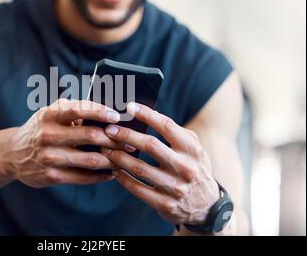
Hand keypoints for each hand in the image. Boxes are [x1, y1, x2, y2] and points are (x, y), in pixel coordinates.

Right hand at [7, 99, 123, 187]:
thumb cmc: (41, 128)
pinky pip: (82, 177)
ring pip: (90, 159)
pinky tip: (111, 173)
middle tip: (130, 142)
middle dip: (114, 139)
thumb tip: (110, 113)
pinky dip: (101, 176)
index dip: (100, 112)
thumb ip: (75, 109)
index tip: (117, 116)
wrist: (13, 154)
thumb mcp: (50, 113)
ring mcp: (49, 157)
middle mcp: (48, 135)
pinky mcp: (50, 176)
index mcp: (50, 115)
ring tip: (125, 158)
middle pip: (90, 136)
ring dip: (112, 160)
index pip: (79, 110)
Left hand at [101, 102, 219, 225]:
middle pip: (150, 146)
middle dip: (126, 135)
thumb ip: (175, 132)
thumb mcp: (193, 149)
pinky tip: (115, 170)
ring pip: (140, 168)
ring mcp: (176, 187)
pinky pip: (138, 189)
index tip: (129, 107)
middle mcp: (186, 167)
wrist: (206, 206)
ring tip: (105, 149)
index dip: (146, 115)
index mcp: (192, 149)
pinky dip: (123, 178)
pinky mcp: (165, 204)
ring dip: (119, 157)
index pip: (167, 126)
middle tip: (109, 129)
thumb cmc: (193, 168)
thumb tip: (146, 114)